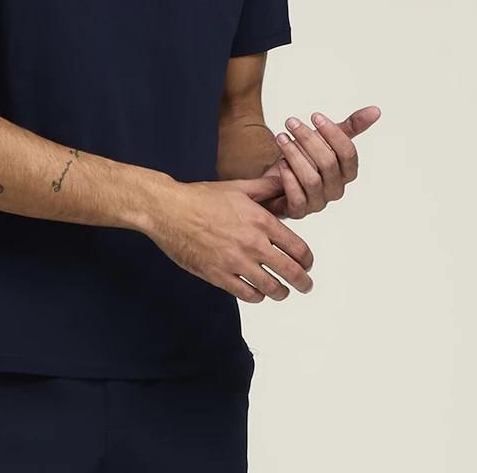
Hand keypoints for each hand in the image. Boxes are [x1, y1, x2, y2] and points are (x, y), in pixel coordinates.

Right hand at [146, 175, 315, 303]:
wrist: (169, 210)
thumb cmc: (200, 197)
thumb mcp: (237, 187)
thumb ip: (265, 188)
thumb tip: (284, 181)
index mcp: (261, 220)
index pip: (298, 248)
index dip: (307, 259)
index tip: (307, 263)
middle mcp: (252, 243)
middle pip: (291, 272)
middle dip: (302, 282)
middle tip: (305, 285)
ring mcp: (236, 262)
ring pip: (272, 288)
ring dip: (281, 292)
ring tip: (282, 291)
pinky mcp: (219, 275)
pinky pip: (248, 294)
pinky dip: (257, 296)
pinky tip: (257, 292)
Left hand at [260, 105, 380, 218]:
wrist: (277, 181)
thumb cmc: (306, 160)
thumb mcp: (326, 140)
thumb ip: (350, 127)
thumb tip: (375, 111)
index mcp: (346, 173)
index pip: (348, 154)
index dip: (333, 133)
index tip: (315, 116)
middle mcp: (335, 189)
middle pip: (328, 164)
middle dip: (308, 139)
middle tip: (291, 122)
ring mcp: (318, 202)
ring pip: (312, 179)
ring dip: (294, 155)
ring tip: (281, 138)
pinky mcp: (298, 211)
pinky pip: (297, 198)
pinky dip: (289, 179)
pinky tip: (281, 164)